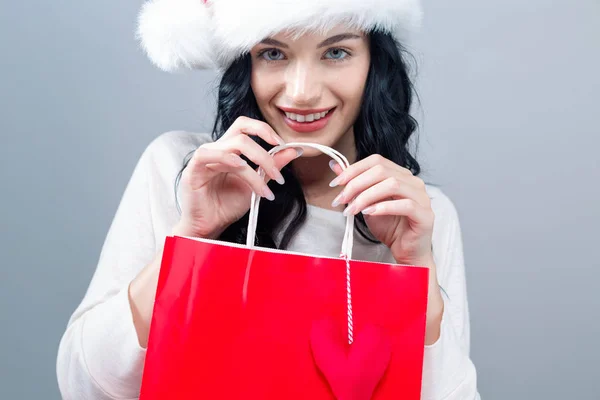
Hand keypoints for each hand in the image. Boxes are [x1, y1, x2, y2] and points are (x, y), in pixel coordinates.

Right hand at [175, 116, 302, 238]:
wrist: (210, 227)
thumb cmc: (227, 206)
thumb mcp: (257, 184)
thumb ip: (272, 166)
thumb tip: (294, 150)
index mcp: (230, 149)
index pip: (246, 126)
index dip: (265, 130)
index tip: (283, 147)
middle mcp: (217, 148)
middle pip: (242, 131)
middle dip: (266, 154)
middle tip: (278, 175)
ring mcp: (204, 157)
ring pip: (234, 146)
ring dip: (255, 166)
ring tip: (265, 190)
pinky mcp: (193, 169)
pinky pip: (209, 154)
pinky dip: (229, 160)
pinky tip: (242, 170)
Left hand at [329, 155, 443, 343]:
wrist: (410, 259)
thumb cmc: (389, 232)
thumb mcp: (366, 206)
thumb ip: (354, 187)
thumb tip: (334, 169)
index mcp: (398, 177)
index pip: (375, 160)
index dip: (353, 169)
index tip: (334, 183)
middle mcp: (412, 183)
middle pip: (381, 169)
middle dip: (355, 183)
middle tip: (337, 199)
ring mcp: (421, 199)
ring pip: (391, 184)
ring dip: (364, 194)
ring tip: (348, 209)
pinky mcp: (425, 216)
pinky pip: (404, 204)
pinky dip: (382, 205)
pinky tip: (364, 213)